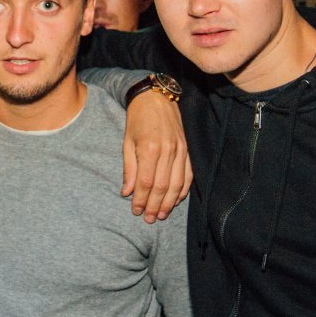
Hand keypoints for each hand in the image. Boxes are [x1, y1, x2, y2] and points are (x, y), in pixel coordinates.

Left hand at [123, 92, 191, 222]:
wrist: (156, 97)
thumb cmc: (137, 119)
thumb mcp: (127, 142)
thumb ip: (128, 168)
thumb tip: (126, 192)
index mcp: (149, 148)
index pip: (145, 182)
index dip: (140, 199)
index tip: (135, 211)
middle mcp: (167, 151)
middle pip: (162, 186)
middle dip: (154, 205)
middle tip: (148, 219)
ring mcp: (180, 150)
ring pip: (176, 184)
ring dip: (169, 203)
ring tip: (160, 214)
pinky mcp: (187, 149)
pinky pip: (188, 175)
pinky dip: (182, 190)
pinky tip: (176, 200)